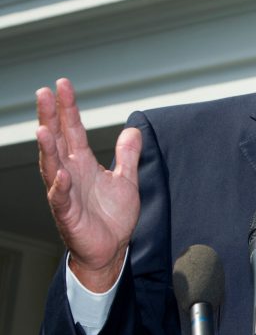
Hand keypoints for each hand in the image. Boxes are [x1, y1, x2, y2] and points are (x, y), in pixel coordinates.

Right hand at [36, 78, 141, 291]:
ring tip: (43, 128)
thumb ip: (127, 155)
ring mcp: (65, 193)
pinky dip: (60, 187)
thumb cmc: (112, 216)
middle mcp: (70, 173)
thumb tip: (132, 130)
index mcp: (82, 163)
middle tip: (44, 93)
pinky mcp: (68, 214)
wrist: (111, 249)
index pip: (73, 129)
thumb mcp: (126, 179)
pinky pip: (61, 199)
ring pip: (52, 166)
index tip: (62, 85)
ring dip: (47, 148)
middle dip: (50, 117)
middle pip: (57, 140)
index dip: (68, 108)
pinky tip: (60, 174)